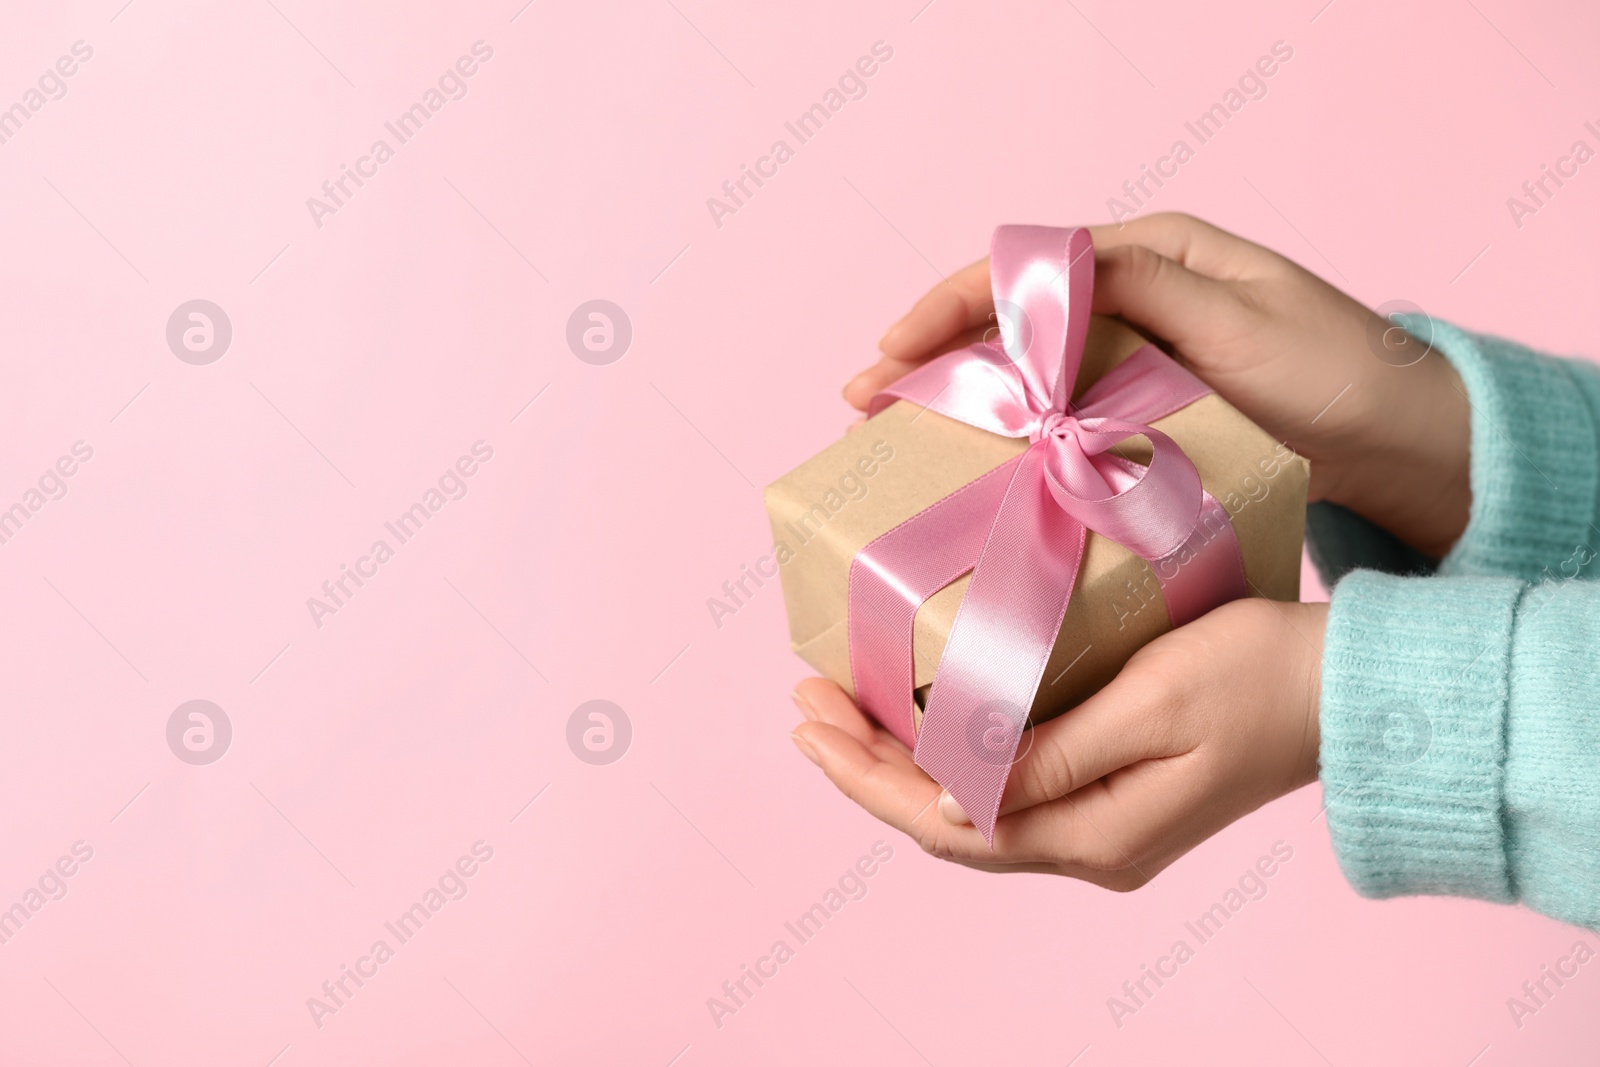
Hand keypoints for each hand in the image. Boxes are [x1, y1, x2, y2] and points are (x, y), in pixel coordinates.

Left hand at [789, 599, 1325, 886]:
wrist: (1349, 688)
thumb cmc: (1257, 676)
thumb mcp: (1149, 704)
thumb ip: (1047, 754)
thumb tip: (945, 793)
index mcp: (1092, 836)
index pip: (943, 820)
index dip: (866, 774)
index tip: (810, 719)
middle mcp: (1089, 846)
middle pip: (945, 818)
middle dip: (867, 764)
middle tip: (805, 701)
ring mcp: (1103, 825)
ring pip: (970, 804)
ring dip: (902, 759)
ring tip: (843, 707)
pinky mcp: (1115, 793)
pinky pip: (1007, 785)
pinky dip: (951, 752)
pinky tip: (925, 716)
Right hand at [843, 213, 1470, 557]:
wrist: (1408, 447)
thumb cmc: (1339, 378)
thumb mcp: (1244, 321)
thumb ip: (1145, 289)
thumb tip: (1044, 281)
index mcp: (1153, 257)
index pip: (1028, 270)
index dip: (950, 306)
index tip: (892, 348)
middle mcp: (1135, 301)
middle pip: (1013, 323)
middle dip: (933, 359)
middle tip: (863, 403)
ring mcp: (1138, 360)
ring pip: (1028, 374)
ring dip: (962, 402)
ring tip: (894, 439)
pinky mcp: (1147, 414)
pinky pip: (1064, 419)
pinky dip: (1013, 437)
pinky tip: (972, 465)